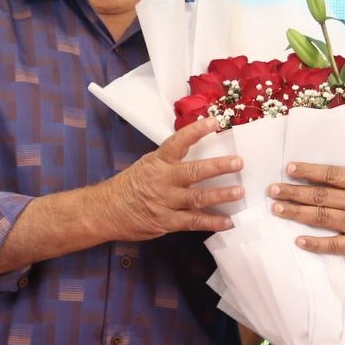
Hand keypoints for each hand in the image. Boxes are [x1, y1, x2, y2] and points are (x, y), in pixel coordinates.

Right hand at [100, 117, 243, 238]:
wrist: (105, 211)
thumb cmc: (129, 185)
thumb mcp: (146, 165)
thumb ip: (169, 160)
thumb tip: (195, 148)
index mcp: (158, 162)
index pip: (178, 142)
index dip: (196, 131)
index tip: (214, 122)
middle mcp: (163, 180)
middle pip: (194, 172)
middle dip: (218, 167)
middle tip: (238, 162)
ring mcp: (165, 202)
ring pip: (197, 198)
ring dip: (221, 195)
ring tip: (239, 192)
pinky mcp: (166, 222)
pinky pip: (193, 221)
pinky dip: (212, 222)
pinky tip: (228, 221)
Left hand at [268, 128, 344, 264]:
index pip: (333, 174)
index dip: (310, 170)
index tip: (290, 168)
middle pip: (321, 195)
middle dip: (293, 192)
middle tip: (272, 189)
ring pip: (323, 218)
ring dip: (297, 213)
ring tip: (277, 209)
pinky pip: (335, 245)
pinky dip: (316, 244)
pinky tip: (298, 241)